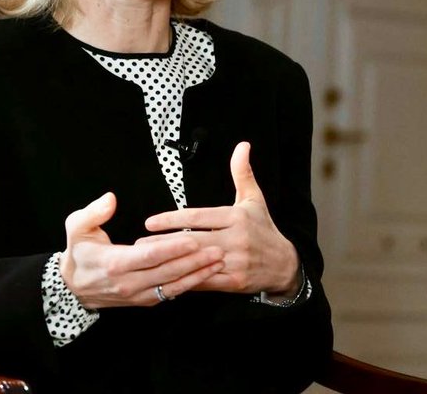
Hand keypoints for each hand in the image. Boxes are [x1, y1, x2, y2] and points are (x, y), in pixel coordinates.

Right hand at [60, 191, 223, 308]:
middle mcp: (129, 282)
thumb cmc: (78, 253)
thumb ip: (94, 212)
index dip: (173, 248)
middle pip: (167, 271)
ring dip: (197, 274)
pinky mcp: (144, 300)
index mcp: (114, 262)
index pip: (149, 255)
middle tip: (217, 250)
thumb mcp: (76, 227)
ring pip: (172, 285)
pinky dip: (188, 285)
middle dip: (194, 261)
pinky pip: (169, 293)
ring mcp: (137, 294)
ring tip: (218, 262)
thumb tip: (111, 199)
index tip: (192, 238)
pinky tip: (203, 275)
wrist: (73, 287)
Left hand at [140, 142, 299, 296]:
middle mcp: (236, 239)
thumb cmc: (264, 229)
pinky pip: (206, 281)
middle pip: (193, 240)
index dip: (172, 219)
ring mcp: (236, 262)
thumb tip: (242, 146)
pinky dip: (187, 280)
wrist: (286, 264)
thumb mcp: (254, 199)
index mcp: (236, 217)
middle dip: (164, 242)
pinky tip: (169, 278)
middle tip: (140, 242)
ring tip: (148, 260)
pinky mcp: (235, 281)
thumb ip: (242, 173)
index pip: (197, 217)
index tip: (150, 222)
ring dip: (171, 262)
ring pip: (197, 262)